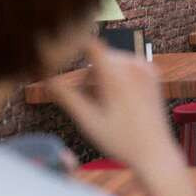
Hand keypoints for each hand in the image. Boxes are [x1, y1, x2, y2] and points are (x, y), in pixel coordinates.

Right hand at [47, 40, 181, 170]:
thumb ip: (64, 95)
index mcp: (117, 75)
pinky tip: (120, 100)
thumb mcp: (87, 120)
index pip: (89, 43)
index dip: (71, 43)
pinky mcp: (151, 71)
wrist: (154, 152)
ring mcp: (145, 66)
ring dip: (101, 76)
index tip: (58, 49)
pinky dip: (117, 76)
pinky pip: (125, 65)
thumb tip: (41, 73)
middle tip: (91, 103)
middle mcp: (133, 65)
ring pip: (110, 60)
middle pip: (97, 56)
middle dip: (88, 74)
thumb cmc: (119, 140)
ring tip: (107, 105)